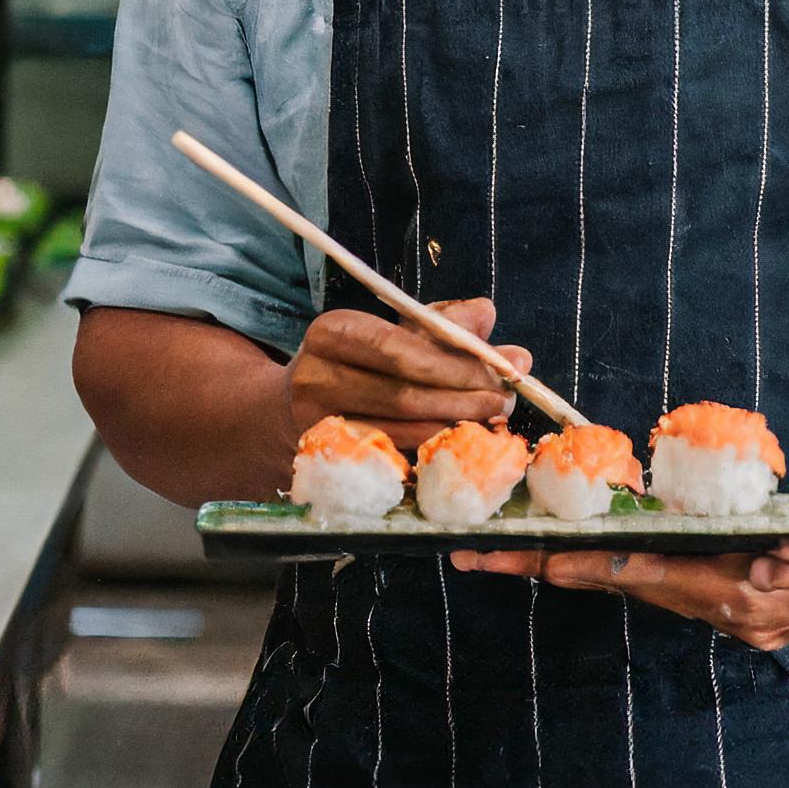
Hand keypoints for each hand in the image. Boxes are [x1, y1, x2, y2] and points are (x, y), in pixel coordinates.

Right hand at [286, 300, 529, 449]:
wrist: (284, 412)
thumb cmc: (358, 363)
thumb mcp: (396, 329)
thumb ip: (451, 327)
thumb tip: (503, 335)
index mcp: (333, 331)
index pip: (398, 347)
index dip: (452, 364)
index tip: (497, 373)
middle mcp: (315, 375)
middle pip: (401, 392)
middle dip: (462, 398)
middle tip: (504, 403)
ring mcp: (315, 423)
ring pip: (398, 429)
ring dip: (453, 426)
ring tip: (491, 421)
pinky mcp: (325, 459)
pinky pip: (389, 455)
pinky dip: (429, 448)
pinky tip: (458, 441)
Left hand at [450, 478, 788, 650]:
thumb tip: (760, 567)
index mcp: (754, 594)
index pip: (656, 576)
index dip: (593, 563)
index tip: (538, 558)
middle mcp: (730, 609)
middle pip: (627, 583)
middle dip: (553, 569)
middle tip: (481, 554)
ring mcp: (729, 608)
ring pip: (636, 584)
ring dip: (572, 569)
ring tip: (507, 554)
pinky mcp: (731, 595)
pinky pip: (661, 580)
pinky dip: (616, 566)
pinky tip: (578, 553)